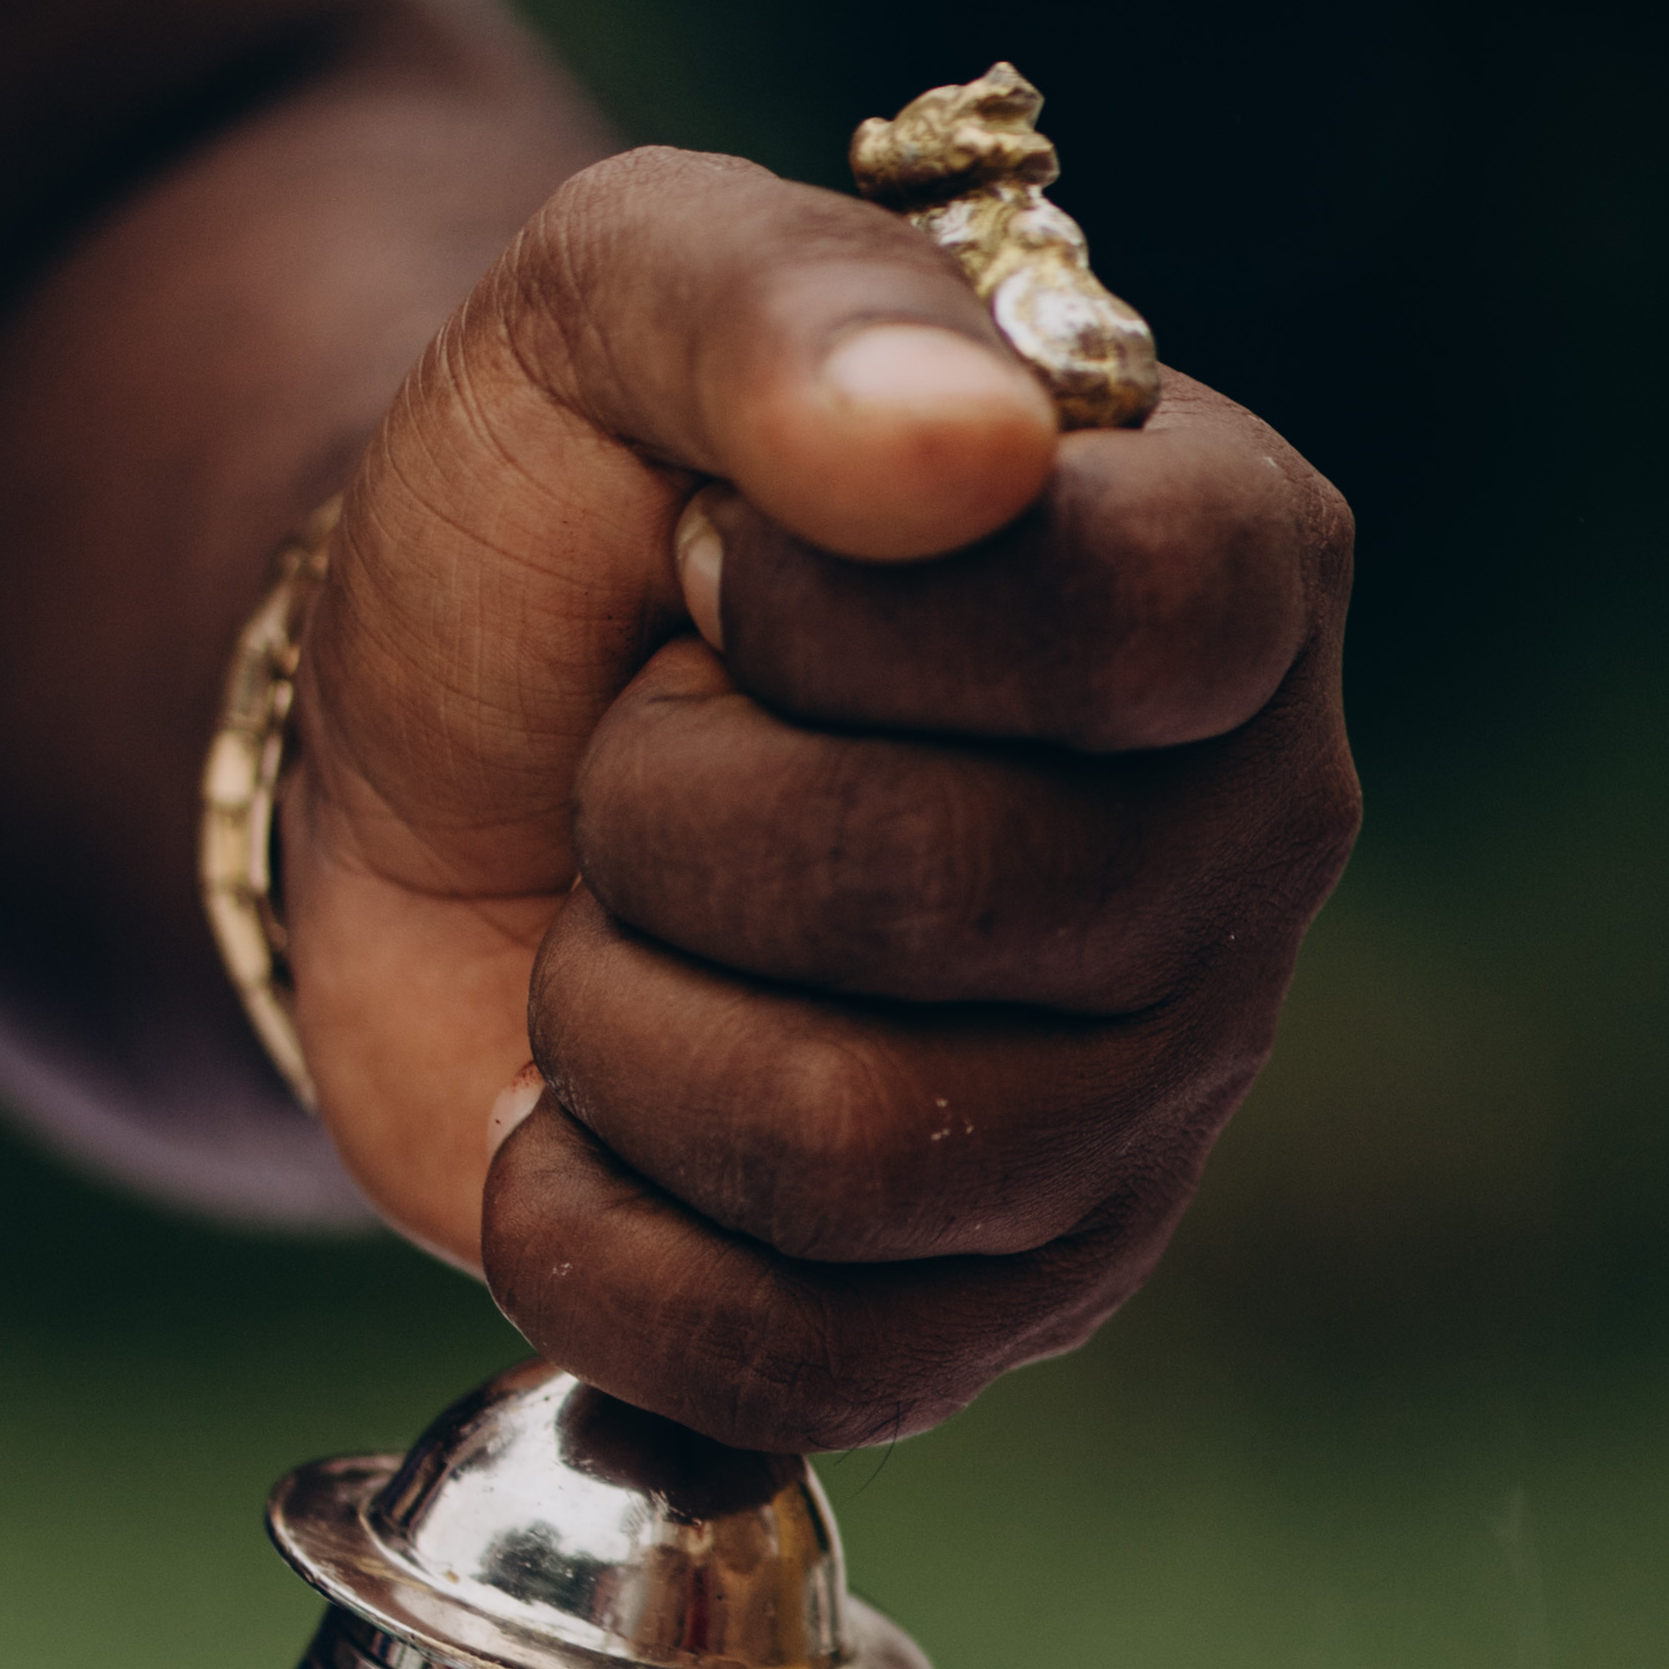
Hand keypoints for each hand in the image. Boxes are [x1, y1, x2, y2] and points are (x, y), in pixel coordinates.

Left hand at [285, 148, 1355, 1449]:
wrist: (424, 787)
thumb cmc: (567, 530)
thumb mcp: (615, 311)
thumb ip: (775, 304)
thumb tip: (967, 449)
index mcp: (1237, 573)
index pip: (1129, 625)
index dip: (842, 618)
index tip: (712, 565)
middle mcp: (1244, 864)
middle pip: (950, 902)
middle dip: (671, 825)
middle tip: (633, 768)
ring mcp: (1138, 1128)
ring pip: (849, 1151)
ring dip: (616, 1030)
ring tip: (613, 939)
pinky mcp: (990, 1331)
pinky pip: (788, 1364)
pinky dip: (591, 1249)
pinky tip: (574, 1137)